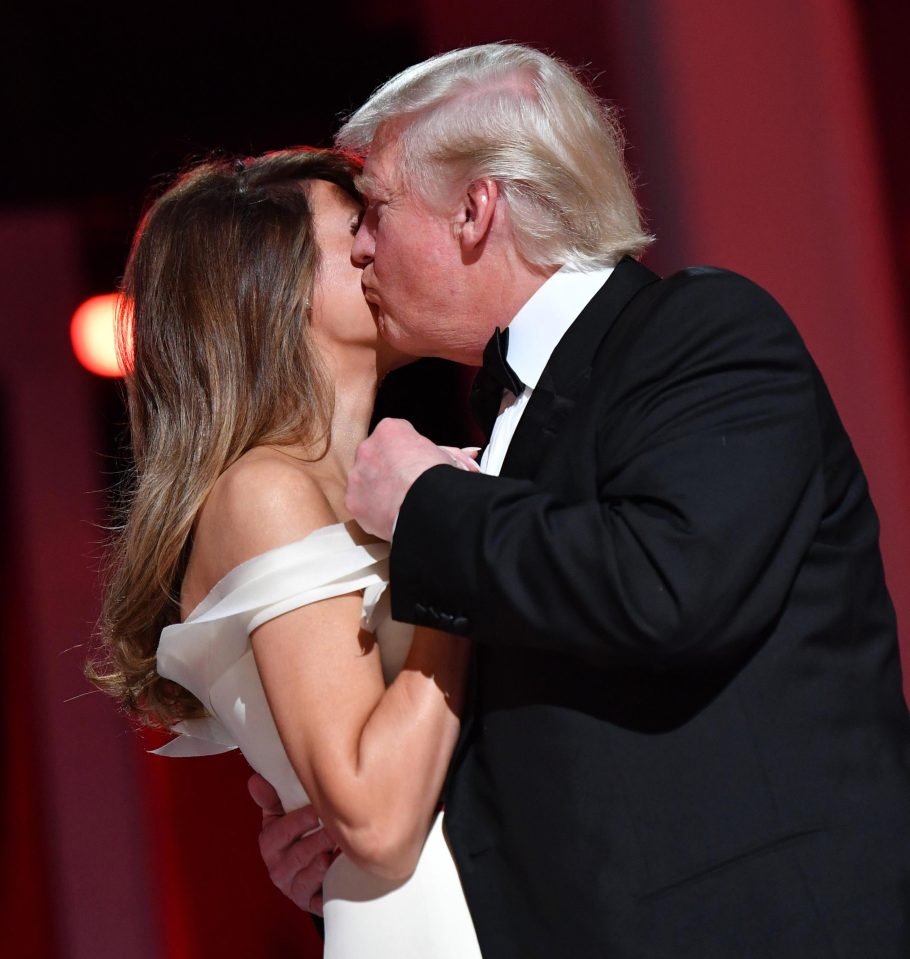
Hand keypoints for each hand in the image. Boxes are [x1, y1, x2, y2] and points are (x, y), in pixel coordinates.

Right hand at [248, 773, 335, 915]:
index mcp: (270, 844)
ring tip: (336, 849)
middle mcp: (279, 868)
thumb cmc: (296, 838)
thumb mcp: (281, 816)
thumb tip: (256, 780)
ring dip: (323, 863)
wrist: (308, 874)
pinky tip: (335, 871)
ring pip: (308, 876)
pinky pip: (318, 897)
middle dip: (315, 841)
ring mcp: (294, 887)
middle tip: (332, 830)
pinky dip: (327, 885)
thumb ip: (272, 798)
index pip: (279, 832)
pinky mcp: (310, 902)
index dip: (298, 821)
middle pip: (297, 855)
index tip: (315, 811)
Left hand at [346, 419, 478, 539]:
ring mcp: (357, 474)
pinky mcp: (353, 500)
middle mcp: (367, 447)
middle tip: (408, 486)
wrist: (426, 502)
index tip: (416, 467)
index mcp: (390, 430)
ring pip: (366, 482)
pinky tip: (391, 515)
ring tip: (401, 503)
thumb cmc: (439, 477)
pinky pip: (361, 505)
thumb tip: (470, 455)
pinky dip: (374, 512)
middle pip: (377, 459)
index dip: (408, 455)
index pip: (395, 439)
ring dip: (380, 491)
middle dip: (390, 472)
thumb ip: (451, 454)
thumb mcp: (449, 457)